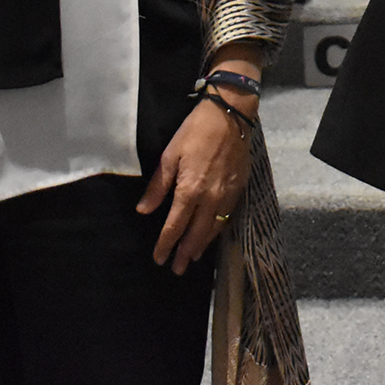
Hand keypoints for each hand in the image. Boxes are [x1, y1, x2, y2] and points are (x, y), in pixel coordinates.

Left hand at [136, 93, 252, 276]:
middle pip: (196, 233)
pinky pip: (228, 215)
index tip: (159, 258)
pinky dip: (218, 229)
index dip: (166, 244)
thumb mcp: (171, 154)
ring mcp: (227, 193)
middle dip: (185, 252)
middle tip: (177, 269)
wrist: (231, 114)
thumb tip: (144, 210)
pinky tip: (213, 233)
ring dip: (203, 245)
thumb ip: (158, 186)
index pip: (175, 225)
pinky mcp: (239, 187)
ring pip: (214, 227)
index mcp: (190, 190)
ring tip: (193, 257)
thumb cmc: (196, 131)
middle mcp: (210, 197)